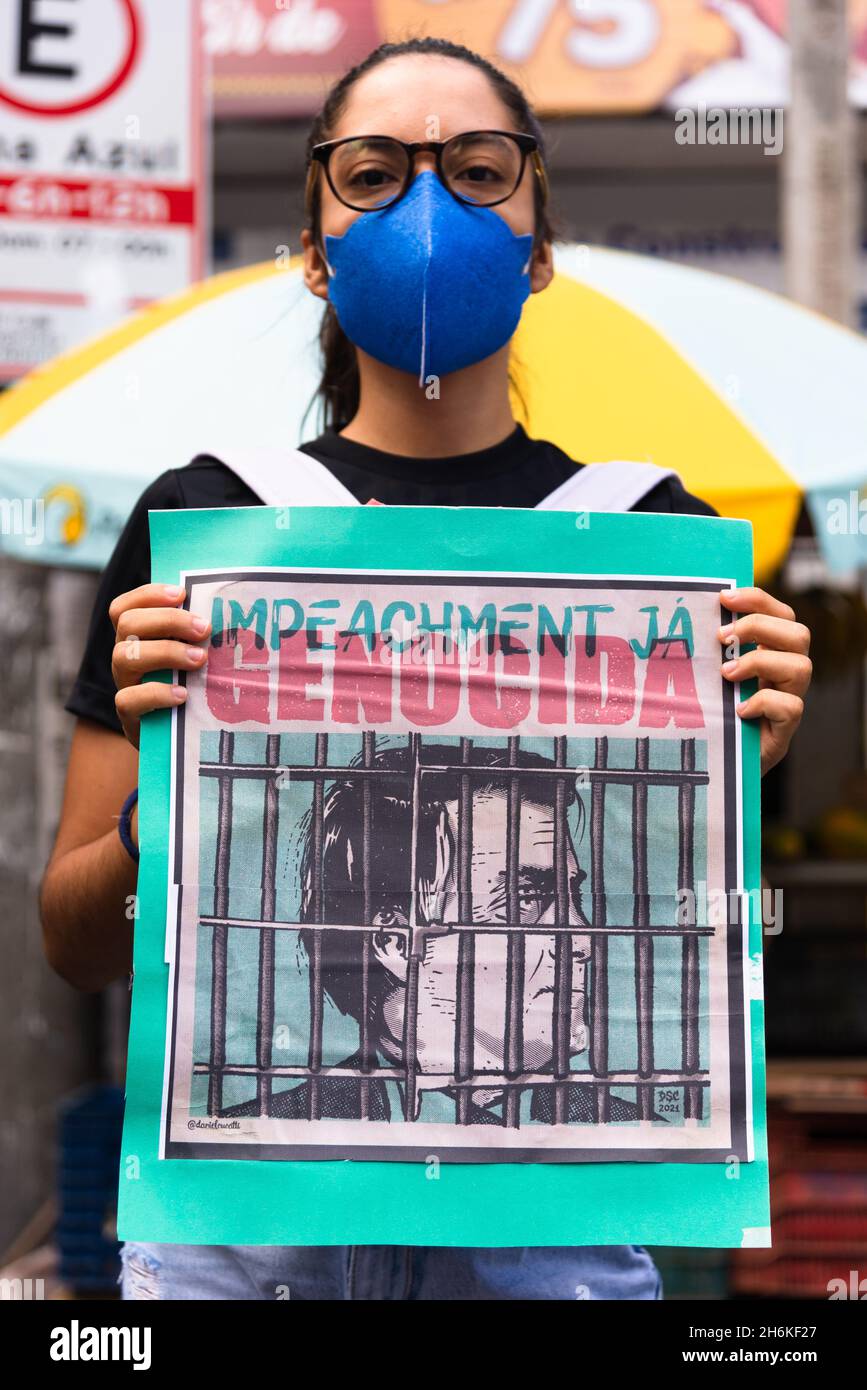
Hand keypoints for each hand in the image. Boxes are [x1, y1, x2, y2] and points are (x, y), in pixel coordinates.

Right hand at [109, 583, 210, 747]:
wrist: (179, 738)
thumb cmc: (192, 687)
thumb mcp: (192, 656)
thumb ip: (198, 634)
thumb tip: (232, 606)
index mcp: (136, 638)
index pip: (125, 607)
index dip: (148, 595)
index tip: (182, 593)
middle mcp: (125, 657)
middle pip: (127, 624)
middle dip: (168, 620)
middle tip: (204, 628)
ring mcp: (125, 685)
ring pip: (124, 656)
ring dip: (166, 652)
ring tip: (199, 660)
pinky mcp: (129, 716)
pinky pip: (128, 699)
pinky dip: (157, 693)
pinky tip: (183, 694)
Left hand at [718, 587, 810, 775]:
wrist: (716, 765)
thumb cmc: (710, 714)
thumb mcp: (709, 677)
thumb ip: (710, 652)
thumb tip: (685, 615)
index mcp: (772, 653)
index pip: (781, 615)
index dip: (758, 600)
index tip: (724, 597)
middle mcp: (786, 675)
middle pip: (800, 634)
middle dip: (759, 627)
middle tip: (722, 638)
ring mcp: (789, 701)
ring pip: (802, 667)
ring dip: (760, 662)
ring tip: (726, 674)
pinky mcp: (785, 730)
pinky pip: (791, 707)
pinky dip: (762, 702)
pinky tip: (738, 710)